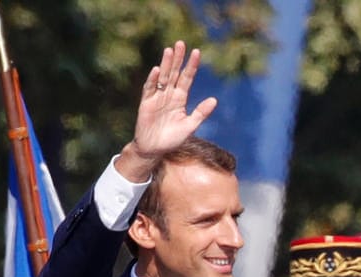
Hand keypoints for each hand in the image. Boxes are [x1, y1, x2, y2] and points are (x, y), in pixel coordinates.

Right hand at [119, 41, 217, 181]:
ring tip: (169, 50)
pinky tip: (157, 70)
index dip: (191, 65)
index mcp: (180, 98)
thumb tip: (215, 99)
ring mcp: (157, 97)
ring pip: (163, 77)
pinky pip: (150, 89)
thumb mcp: (189, 126)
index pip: (187, 78)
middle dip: (177, 59)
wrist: (154, 149)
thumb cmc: (172, 139)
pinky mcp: (146, 103)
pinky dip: (153, 80)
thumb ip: (201, 113)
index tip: (197, 52)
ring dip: (166, 64)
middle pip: (174, 73)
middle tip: (181, 43)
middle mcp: (169, 94)